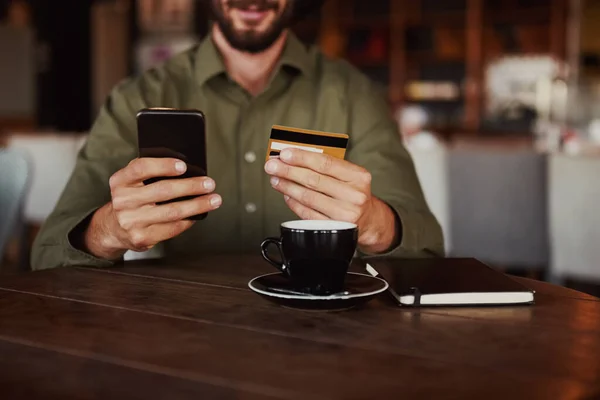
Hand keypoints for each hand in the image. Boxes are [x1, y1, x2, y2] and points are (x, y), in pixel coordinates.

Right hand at [84, 158, 221, 258]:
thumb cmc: (132, 200)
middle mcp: (123, 201)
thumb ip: (151, 174)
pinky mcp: (142, 238)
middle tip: (209, 184)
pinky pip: (172, 228)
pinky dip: (189, 220)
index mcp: (120, 181)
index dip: (163, 165)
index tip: (184, 166)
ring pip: (172, 211)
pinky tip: (199, 215)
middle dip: (191, 186)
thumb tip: (189, 171)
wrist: (113, 228)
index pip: (141, 168)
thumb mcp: (132, 183)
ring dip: (198, 205)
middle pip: (163, 191)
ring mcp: (131, 221)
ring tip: (214, 200)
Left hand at [264, 149, 398, 253]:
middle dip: (288, 171)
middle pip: (314, 180)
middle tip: (272, 166)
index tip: (284, 153)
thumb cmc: (353, 192)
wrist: (368, 220)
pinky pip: (308, 214)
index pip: (325, 163)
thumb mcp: (349, 176)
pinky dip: (294, 203)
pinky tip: (286, 195)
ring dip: (288, 187)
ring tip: (275, 179)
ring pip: (308, 197)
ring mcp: (345, 214)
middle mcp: (354, 195)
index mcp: (359, 177)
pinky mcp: (334, 228)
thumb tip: (294, 157)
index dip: (302, 157)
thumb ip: (326, 166)